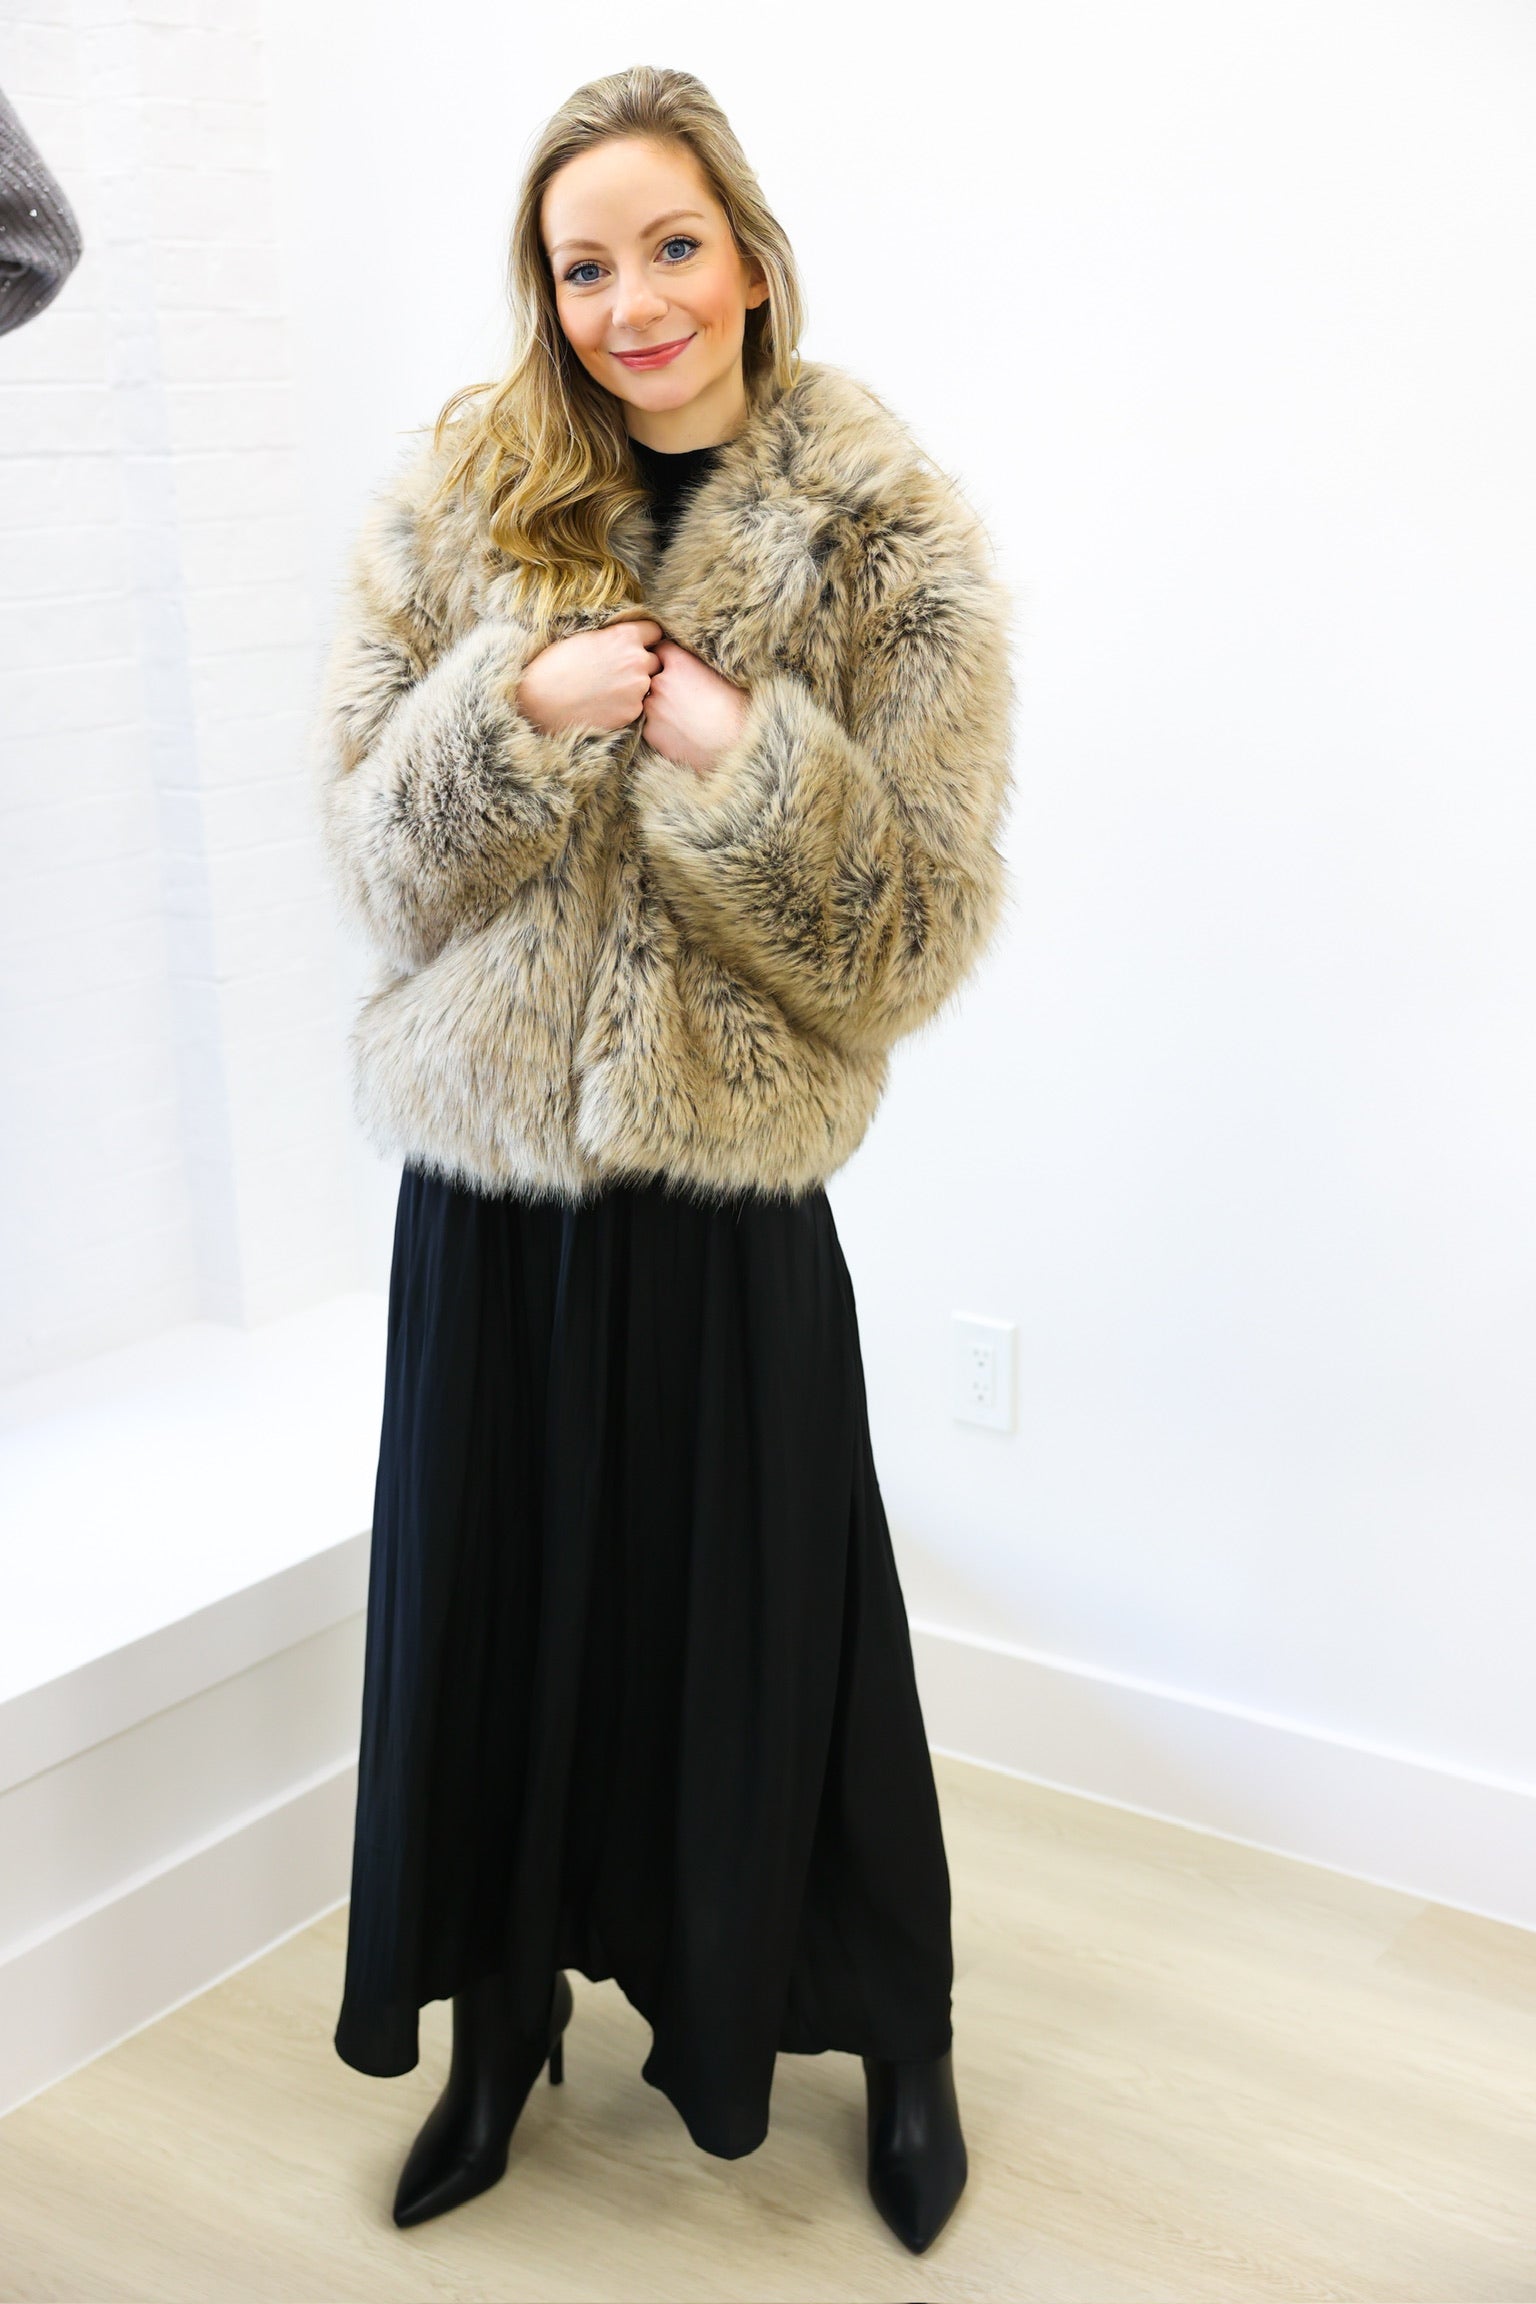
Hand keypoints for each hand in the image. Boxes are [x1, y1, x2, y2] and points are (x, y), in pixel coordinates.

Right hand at [514, 618, 663, 735]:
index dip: (646, 638)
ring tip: (609, 689)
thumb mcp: (587, 638)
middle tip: (620, 670)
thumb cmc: (557, 665)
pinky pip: (638, 705)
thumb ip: (614, 638)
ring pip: (648, 684)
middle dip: (643, 664)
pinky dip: (627, 704)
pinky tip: (606, 704)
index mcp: (626, 636)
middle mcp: (637, 661)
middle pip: (655, 660)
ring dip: (636, 685)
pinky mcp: (633, 711)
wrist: (542, 702)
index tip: (636, 645)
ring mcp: (637, 688)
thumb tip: (629, 639)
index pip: (655, 632)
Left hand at [641, 638, 750, 777]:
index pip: (662, 649)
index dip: (668, 658)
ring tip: (686, 719)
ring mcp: (652, 708)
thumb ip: (698, 667)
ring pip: (651, 702)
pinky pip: (651, 725)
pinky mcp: (650, 732)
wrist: (735, 746)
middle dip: (664, 684)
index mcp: (680, 663)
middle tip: (684, 697)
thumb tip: (692, 667)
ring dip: (662, 707)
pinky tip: (682, 733)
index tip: (673, 664)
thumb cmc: (737, 711)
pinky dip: (662, 729)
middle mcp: (661, 682)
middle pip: (654, 677)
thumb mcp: (722, 677)